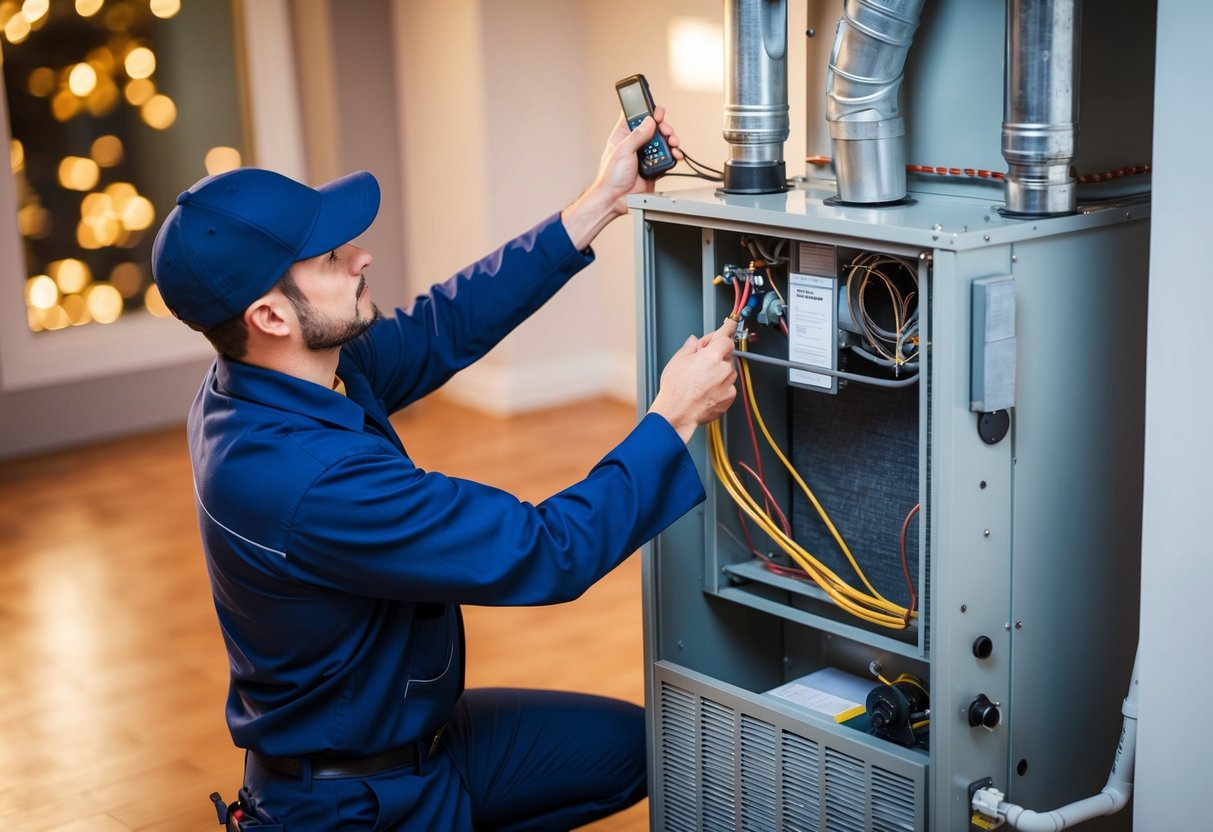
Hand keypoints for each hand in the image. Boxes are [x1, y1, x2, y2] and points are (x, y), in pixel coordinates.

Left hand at [592, 106, 680, 214]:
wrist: (616, 199)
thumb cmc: (610, 177)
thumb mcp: (623, 151)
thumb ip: (637, 135)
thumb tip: (650, 122)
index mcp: (623, 135)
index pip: (636, 116)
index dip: (648, 111)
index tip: (657, 113)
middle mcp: (635, 143)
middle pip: (654, 127)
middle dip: (664, 127)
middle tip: (667, 131)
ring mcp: (645, 155)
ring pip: (663, 142)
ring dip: (671, 141)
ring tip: (673, 143)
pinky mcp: (654, 167)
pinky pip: (667, 158)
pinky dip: (673, 155)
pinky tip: (675, 155)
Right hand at [648, 318, 737, 442]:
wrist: (677, 413)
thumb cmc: (676, 389)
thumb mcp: (678, 360)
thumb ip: (691, 347)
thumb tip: (694, 341)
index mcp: (713, 355)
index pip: (726, 336)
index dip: (728, 329)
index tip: (731, 324)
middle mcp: (724, 368)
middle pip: (726, 354)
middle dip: (716, 355)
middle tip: (700, 362)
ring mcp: (728, 384)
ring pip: (728, 371)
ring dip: (718, 371)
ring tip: (700, 381)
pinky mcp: (729, 397)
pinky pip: (727, 386)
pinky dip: (720, 386)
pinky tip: (705, 390)